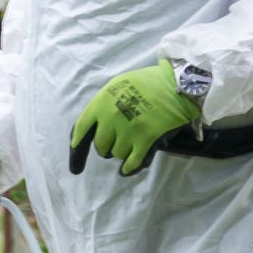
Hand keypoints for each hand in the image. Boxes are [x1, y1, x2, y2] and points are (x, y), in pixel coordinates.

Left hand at [68, 60, 200, 176]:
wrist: (176, 83)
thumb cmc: (147, 82)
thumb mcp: (118, 86)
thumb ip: (105, 105)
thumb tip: (97, 126)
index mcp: (101, 101)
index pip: (81, 128)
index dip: (77, 146)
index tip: (76, 157)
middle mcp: (110, 116)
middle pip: (100, 145)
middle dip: (105, 148)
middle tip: (115, 143)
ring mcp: (128, 129)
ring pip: (117, 153)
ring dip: (122, 152)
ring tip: (131, 144)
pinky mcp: (146, 138)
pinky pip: (132, 161)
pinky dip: (129, 168)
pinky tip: (126, 170)